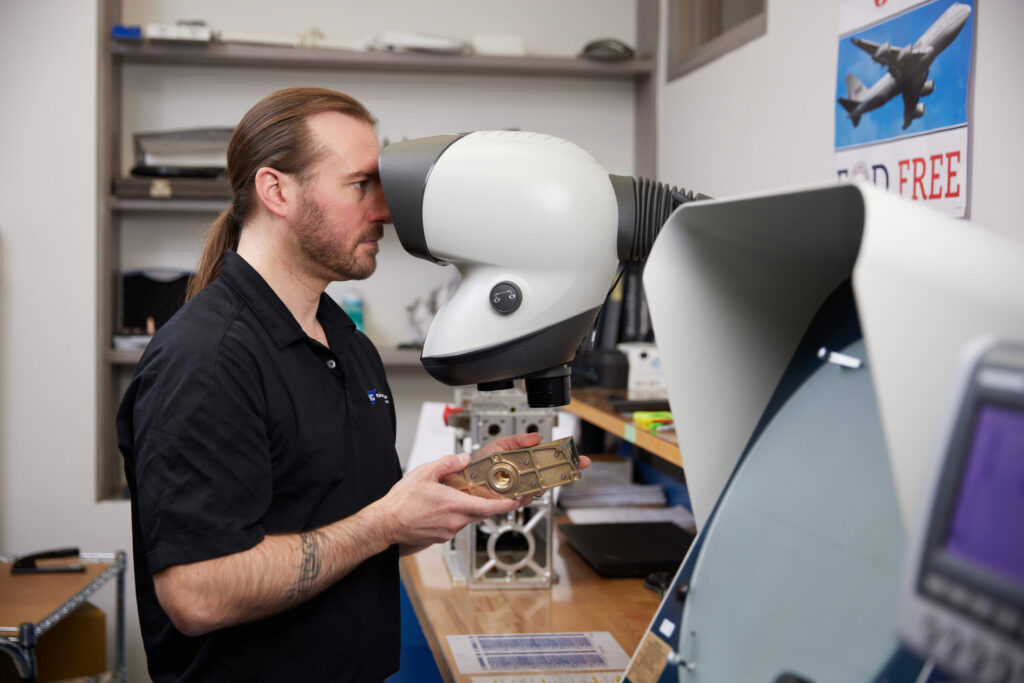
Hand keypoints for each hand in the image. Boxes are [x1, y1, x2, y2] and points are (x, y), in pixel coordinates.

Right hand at [374, 451, 521, 548]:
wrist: (386, 524)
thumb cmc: (401, 502)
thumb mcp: (424, 473)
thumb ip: (447, 463)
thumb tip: (463, 459)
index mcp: (454, 504)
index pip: (489, 506)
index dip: (507, 504)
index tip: (518, 500)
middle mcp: (454, 521)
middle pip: (482, 512)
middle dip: (492, 504)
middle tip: (501, 495)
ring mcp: (449, 531)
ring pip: (468, 518)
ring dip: (470, 508)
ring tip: (460, 496)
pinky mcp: (442, 537)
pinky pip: (457, 524)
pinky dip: (457, 515)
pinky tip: (446, 507)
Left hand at [471, 433, 591, 505]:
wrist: (466, 480)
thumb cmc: (481, 463)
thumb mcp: (501, 445)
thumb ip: (519, 440)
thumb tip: (536, 437)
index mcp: (526, 460)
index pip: (551, 460)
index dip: (568, 460)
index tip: (581, 460)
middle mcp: (526, 476)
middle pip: (551, 478)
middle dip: (560, 475)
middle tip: (565, 471)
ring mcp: (520, 490)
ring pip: (539, 491)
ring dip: (538, 487)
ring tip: (529, 482)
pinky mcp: (512, 502)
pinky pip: (524, 501)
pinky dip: (522, 497)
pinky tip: (517, 492)